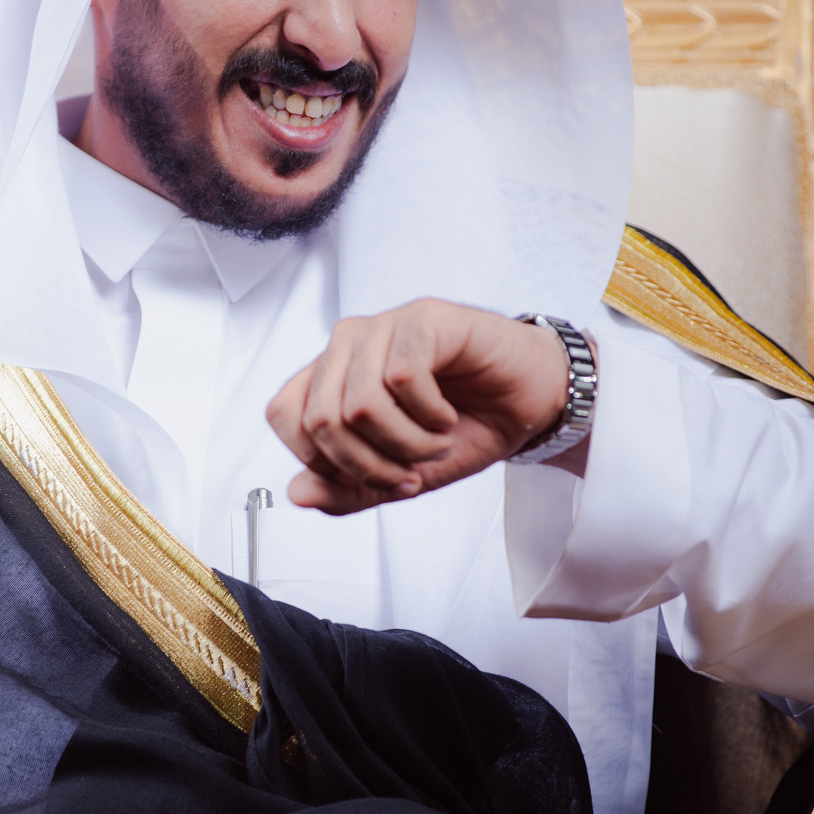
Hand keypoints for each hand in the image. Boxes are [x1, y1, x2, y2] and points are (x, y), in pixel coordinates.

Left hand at [267, 299, 579, 514]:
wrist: (528, 404)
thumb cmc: (464, 427)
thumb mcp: (399, 475)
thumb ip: (346, 489)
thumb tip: (295, 494)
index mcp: (330, 374)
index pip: (285, 415)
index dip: (326, 462)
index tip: (376, 478)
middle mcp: (347, 344)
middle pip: (321, 418)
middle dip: (369, 464)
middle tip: (413, 471)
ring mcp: (384, 326)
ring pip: (360, 404)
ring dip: (407, 444)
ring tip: (437, 441)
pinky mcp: (423, 318)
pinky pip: (401, 377)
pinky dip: (430, 415)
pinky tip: (448, 415)